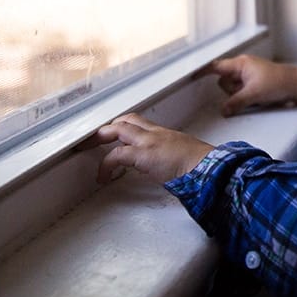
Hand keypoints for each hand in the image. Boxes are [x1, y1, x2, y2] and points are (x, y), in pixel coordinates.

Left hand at [91, 114, 213, 184]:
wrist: (208, 169)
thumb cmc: (202, 167)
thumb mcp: (184, 156)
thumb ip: (172, 158)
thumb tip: (168, 170)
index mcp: (164, 134)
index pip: (138, 122)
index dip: (122, 126)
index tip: (112, 134)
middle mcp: (154, 134)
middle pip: (124, 120)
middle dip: (106, 128)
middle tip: (93, 139)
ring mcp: (148, 142)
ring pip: (117, 129)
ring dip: (99, 139)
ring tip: (88, 151)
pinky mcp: (144, 155)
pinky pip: (117, 155)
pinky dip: (106, 165)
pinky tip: (103, 177)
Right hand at [201, 54, 296, 115]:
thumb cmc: (278, 83)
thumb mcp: (254, 94)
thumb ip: (235, 103)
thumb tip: (223, 111)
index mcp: (240, 64)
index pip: (216, 67)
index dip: (203, 72)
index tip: (191, 77)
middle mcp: (243, 67)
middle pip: (224, 82)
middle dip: (230, 92)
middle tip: (246, 95)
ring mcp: (249, 76)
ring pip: (233, 89)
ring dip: (239, 96)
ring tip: (256, 97)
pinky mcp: (255, 84)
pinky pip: (242, 93)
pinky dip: (246, 98)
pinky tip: (258, 99)